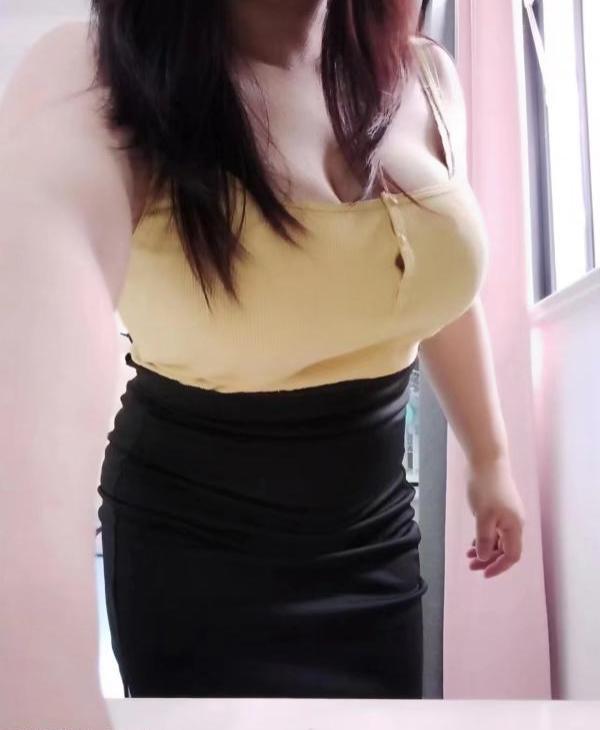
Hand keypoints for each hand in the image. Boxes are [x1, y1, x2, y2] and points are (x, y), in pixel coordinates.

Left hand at [465, 456, 525, 578]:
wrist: (486, 461)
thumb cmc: (485, 488)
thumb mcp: (483, 517)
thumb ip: (485, 539)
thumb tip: (485, 558)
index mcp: (514, 527)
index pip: (511, 556)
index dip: (499, 567)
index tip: (483, 574)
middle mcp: (514, 523)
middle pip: (505, 550)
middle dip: (489, 560)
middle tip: (470, 565)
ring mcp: (507, 515)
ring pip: (498, 540)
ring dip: (485, 550)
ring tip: (469, 555)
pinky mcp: (499, 507)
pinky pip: (495, 530)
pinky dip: (485, 538)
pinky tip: (474, 542)